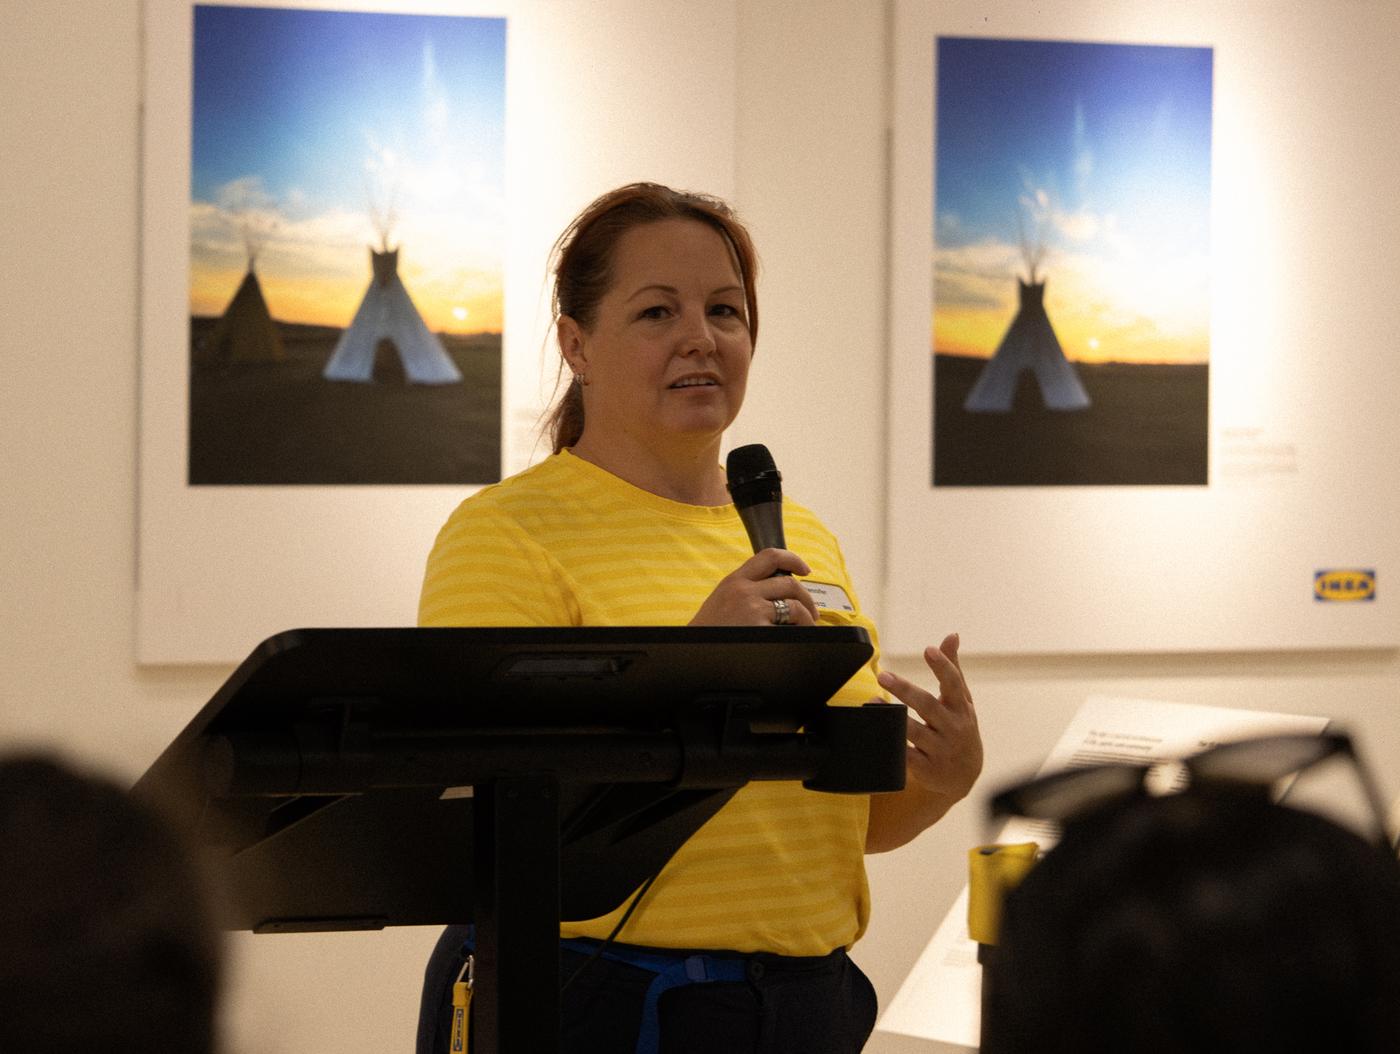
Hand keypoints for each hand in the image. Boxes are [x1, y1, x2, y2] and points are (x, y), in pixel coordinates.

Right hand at [689, 549, 819, 625]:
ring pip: (794, 605)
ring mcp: (752, 609)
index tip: (805, 569)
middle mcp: (744, 590)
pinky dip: (797, 632)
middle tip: (811, 611)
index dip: (793, 559)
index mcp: (734, 580)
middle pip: (789, 583)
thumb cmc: (708, 630)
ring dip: (806, 616)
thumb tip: (775, 588)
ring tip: (806, 626)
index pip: (769, 556)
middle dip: (806, 597)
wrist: (690, 651)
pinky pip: (789, 626)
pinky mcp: (758, 628)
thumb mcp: (721, 598)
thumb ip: (745, 588)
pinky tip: (794, 637)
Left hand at [877, 632, 982, 804]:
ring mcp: (940, 750)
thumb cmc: (960, 727)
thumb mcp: (961, 700)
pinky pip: (907, 757)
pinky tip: (877, 731)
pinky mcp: (927, 769)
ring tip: (872, 701)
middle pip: (928, 706)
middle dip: (906, 690)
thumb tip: (952, 635)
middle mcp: (953, 728)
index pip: (953, 684)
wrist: (965, 776)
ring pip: (915, 732)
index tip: (928, 650)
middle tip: (883, 675)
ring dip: (893, 717)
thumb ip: (952, 668)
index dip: (943, 666)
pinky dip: (893, 745)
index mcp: (960, 708)